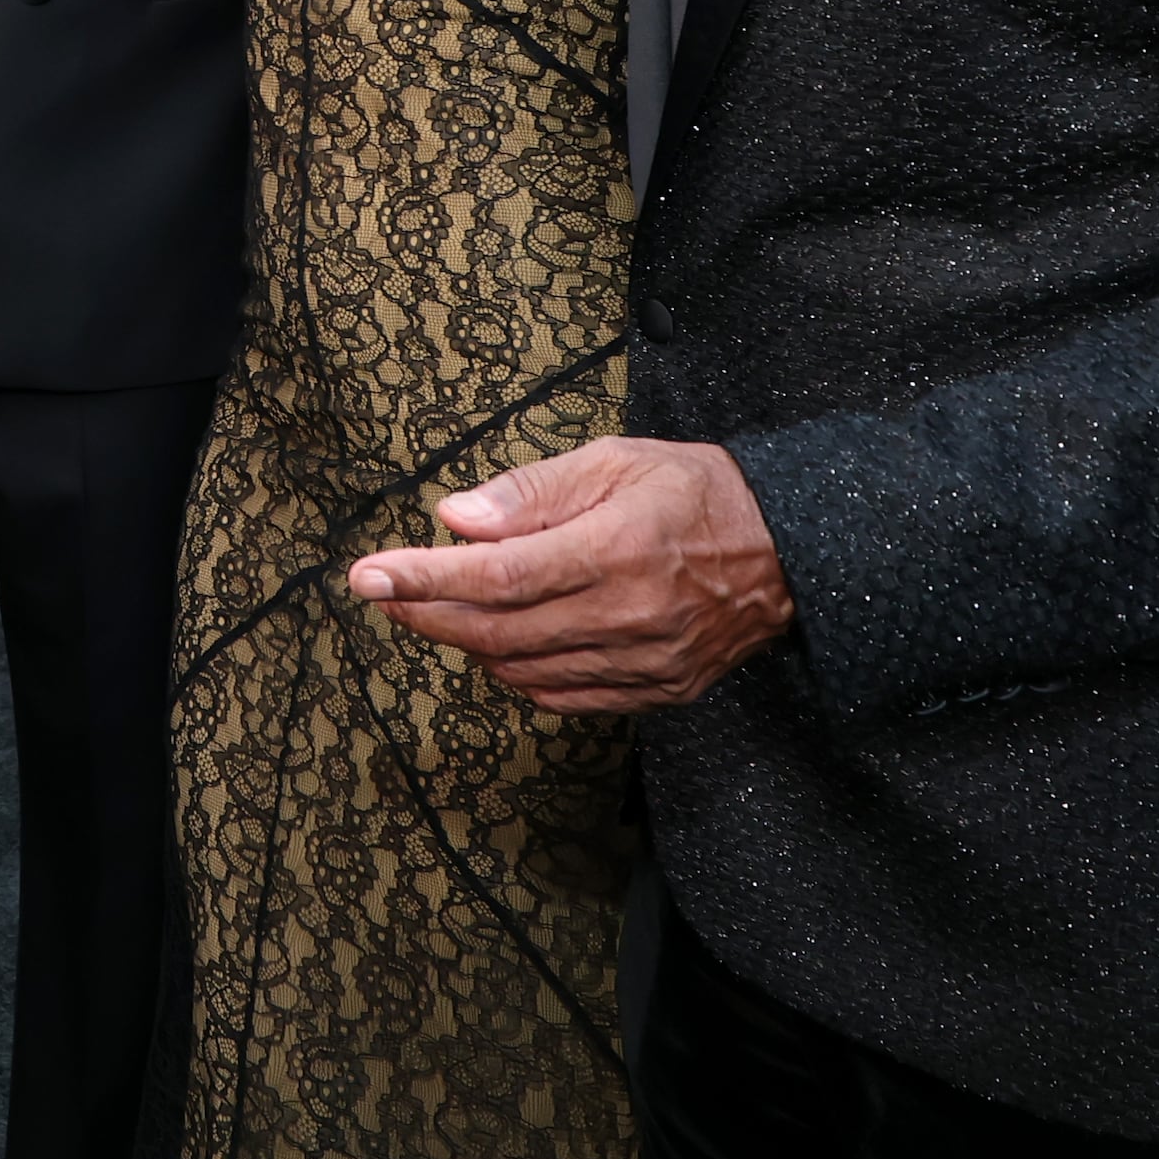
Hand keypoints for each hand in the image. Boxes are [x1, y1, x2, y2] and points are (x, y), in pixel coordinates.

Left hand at [350, 435, 796, 714]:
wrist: (793, 549)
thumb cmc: (695, 491)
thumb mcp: (614, 461)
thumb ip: (530, 492)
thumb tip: (455, 517)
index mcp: (617, 549)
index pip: (497, 574)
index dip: (423, 578)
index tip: (366, 576)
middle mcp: (631, 615)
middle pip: (499, 632)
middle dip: (426, 614)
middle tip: (385, 594)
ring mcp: (647, 662)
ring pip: (525, 670)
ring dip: (468, 644)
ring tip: (439, 608)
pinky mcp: (661, 690)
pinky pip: (566, 697)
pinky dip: (520, 674)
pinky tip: (503, 641)